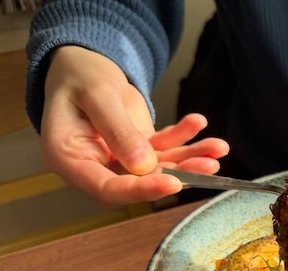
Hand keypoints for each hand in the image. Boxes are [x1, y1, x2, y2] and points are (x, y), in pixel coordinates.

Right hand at [41, 46, 228, 205]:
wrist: (82, 63)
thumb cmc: (78, 76)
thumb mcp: (97, 96)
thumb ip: (118, 131)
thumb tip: (144, 166)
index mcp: (69, 159)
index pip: (106, 188)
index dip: (141, 190)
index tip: (173, 183)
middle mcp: (95, 166)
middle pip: (138, 183)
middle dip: (177, 175)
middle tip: (207, 167)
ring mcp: (118, 159)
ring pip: (157, 167)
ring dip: (189, 159)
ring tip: (217, 148)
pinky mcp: (137, 149)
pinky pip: (163, 149)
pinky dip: (183, 138)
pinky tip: (198, 123)